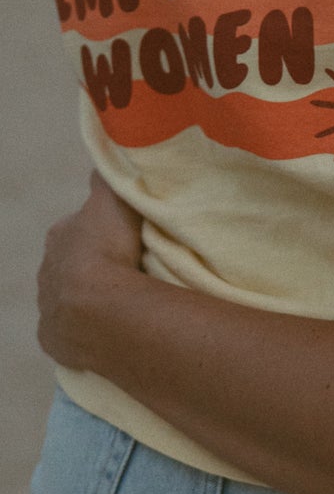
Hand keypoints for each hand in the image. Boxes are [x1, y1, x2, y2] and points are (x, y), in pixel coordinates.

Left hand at [37, 174, 142, 372]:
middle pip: (72, 263)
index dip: (100, 231)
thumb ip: (109, 179)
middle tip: (126, 270)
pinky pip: (69, 331)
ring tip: (121, 303)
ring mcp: (48, 306)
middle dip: (92, 266)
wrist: (99, 306)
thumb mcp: (114, 198)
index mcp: (59, 236)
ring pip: (68, 297)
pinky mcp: (53, 338)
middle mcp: (47, 270)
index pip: (78, 228)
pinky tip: (105, 330)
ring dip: (89, 298)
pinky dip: (84, 329)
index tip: (123, 236)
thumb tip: (108, 155)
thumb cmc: (108, 247)